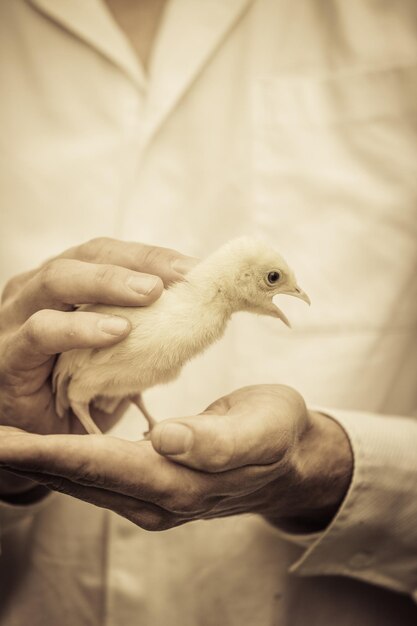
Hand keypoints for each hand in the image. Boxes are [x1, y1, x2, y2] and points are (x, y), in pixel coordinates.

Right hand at [0, 237, 195, 495]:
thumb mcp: (117, 353)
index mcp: (66, 283)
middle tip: (179, 275)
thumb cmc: (81, 390)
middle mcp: (38, 290)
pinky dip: (79, 329)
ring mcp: (16, 318)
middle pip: (85, 257)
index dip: (151, 257)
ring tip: (150, 294)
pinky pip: (40, 333)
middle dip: (135, 263)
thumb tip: (200, 313)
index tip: (195, 269)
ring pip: (57, 281)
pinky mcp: (8, 355)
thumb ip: (146, 329)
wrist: (39, 442)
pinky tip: (115, 333)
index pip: (108, 253)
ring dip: (107, 284)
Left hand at [0, 385, 352, 530]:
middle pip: (78, 477)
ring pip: (82, 480)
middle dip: (25, 459)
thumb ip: (216, 441)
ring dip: (38, 462)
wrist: (291, 460)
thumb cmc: (278, 435)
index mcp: (178, 481)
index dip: (47, 452)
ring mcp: (152, 498)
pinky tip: (45, 448)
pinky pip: (97, 476)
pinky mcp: (153, 487)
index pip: (98, 464)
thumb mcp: (260, 429)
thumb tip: (165, 438)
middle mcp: (156, 498)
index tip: (0, 440)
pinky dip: (64, 462)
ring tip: (1, 442)